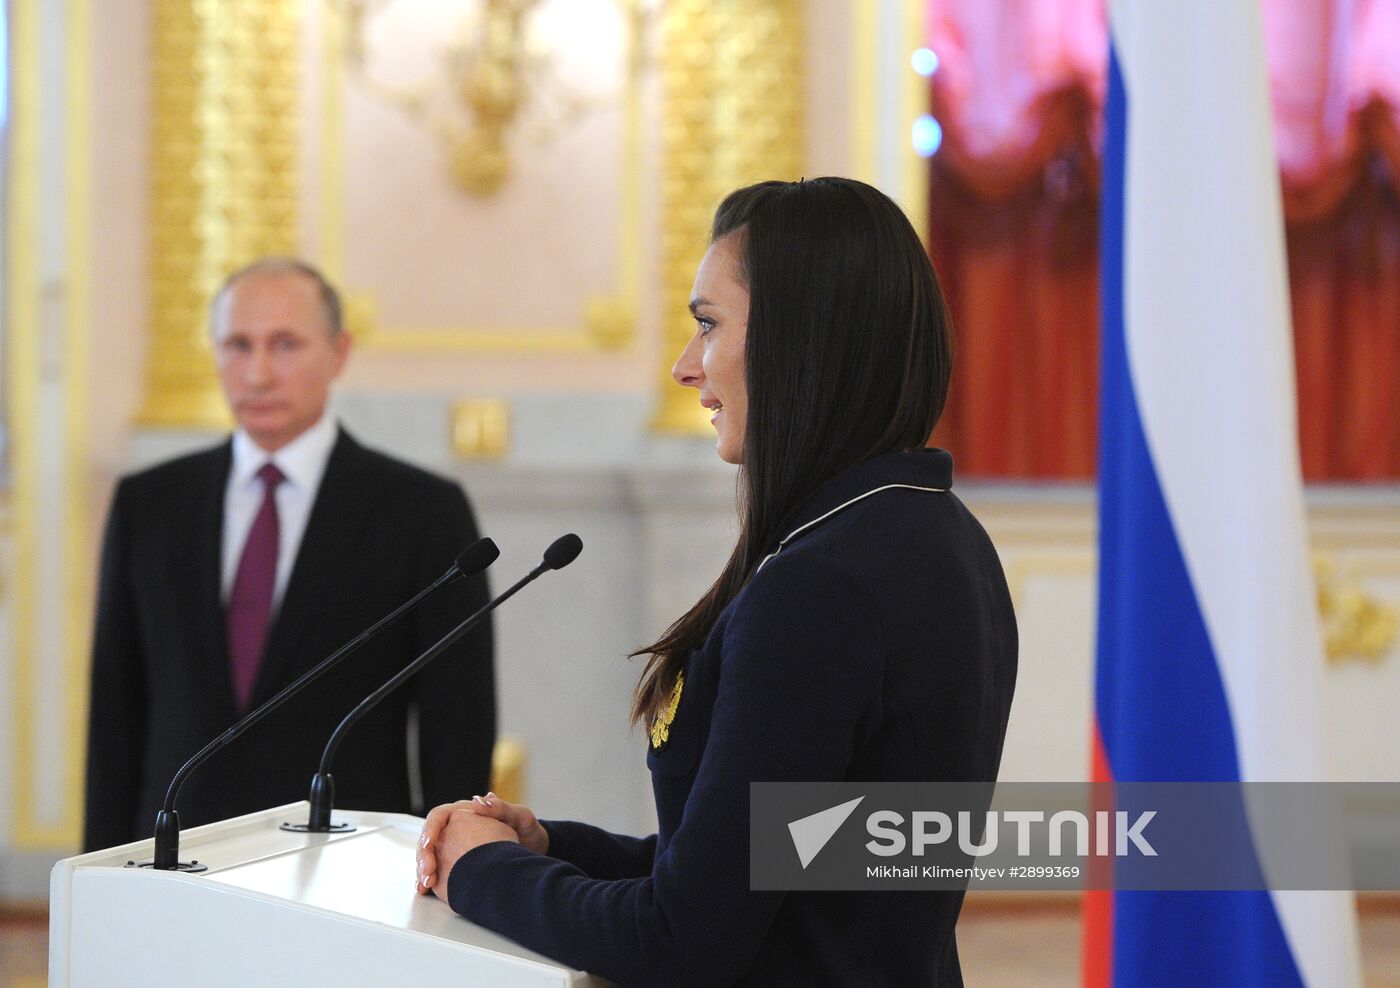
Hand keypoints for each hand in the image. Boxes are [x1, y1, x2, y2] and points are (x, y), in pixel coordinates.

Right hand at [416, 793, 536, 899]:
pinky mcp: (458, 865)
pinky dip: (430, 881)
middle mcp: (457, 829)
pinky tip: (426, 890)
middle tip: (428, 872)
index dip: (431, 829)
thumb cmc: (528, 831)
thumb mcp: (520, 817)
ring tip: (426, 884)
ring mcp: (456, 848)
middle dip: (424, 855)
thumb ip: (501, 808)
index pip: (439, 816)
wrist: (535, 852)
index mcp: (467, 813)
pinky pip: (438, 871)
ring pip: (430, 856)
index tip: (430, 843)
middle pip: (430, 839)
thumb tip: (478, 800)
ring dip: (423, 869)